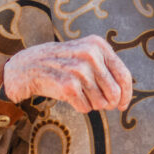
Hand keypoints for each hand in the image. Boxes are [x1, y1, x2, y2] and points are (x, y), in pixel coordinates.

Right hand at [3, 35, 132, 112]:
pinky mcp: (68, 85)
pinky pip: (86, 108)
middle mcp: (91, 54)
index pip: (123, 75)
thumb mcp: (85, 55)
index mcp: (98, 45)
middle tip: (97, 102)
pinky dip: (80, 107)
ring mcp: (79, 69)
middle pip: (114, 92)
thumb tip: (123, 98)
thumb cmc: (60, 64)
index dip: (127, 94)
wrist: (26, 67)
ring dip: (91, 104)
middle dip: (108, 102)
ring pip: (101, 102)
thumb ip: (106, 70)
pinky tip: (69, 96)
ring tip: (78, 93)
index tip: (123, 105)